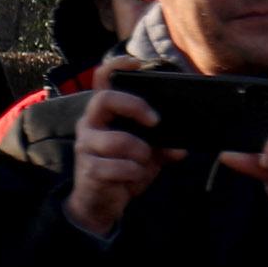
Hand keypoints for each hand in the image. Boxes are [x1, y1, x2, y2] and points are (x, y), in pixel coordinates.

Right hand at [64, 65, 163, 239]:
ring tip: (143, 163)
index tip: (137, 63)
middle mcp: (90, 124)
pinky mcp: (90, 169)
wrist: (100, 203)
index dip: (116, 66)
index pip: (102, 80)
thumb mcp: (148, 154)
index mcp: (104, 114)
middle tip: (155, 121)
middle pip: (104, 100)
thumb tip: (181, 146)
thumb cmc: (123, 169)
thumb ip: (164, 145)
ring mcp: (86, 146)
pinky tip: (134, 177)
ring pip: (118, 140)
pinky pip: (121, 167)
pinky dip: (136, 173)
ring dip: (141, 153)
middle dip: (135, 106)